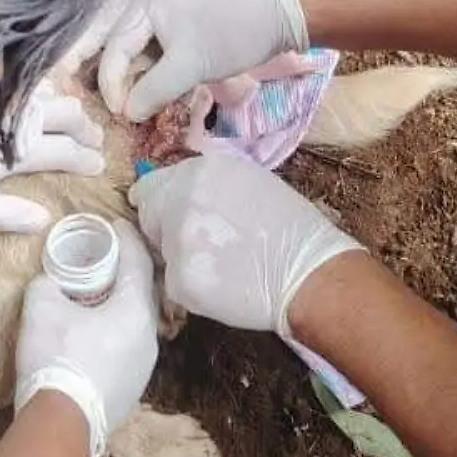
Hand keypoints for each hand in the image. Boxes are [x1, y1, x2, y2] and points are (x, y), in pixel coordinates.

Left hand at [0, 80, 104, 232]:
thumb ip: (8, 214)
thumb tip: (43, 220)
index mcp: (17, 149)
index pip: (63, 152)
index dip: (83, 159)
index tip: (99, 164)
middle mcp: (18, 116)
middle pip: (66, 116)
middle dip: (85, 128)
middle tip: (96, 138)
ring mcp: (3, 94)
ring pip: (49, 92)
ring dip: (66, 105)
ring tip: (73, 114)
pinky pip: (24, 76)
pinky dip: (40, 85)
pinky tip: (39, 90)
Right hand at [14, 220, 159, 456]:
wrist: (60, 421)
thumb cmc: (56, 356)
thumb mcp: (41, 305)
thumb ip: (48, 283)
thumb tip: (52, 282)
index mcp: (135, 310)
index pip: (138, 262)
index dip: (127, 238)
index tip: (117, 223)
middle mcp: (149, 337)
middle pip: (143, 292)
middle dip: (127, 271)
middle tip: (108, 257)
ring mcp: (145, 366)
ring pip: (137, 323)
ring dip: (121, 306)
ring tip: (100, 295)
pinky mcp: (133, 389)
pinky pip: (128, 348)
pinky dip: (116, 332)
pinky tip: (97, 334)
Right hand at [99, 0, 308, 120]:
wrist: (276, 21)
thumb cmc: (230, 38)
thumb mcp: (189, 68)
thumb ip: (153, 91)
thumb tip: (128, 113)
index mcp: (145, 4)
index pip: (115, 48)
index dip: (113, 84)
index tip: (120, 114)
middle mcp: (148, 3)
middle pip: (121, 49)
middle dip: (123, 82)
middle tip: (127, 112)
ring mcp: (163, 13)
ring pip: (138, 53)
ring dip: (140, 80)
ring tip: (144, 105)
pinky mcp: (178, 25)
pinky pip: (155, 53)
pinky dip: (156, 74)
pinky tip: (162, 92)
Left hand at [129, 154, 366, 406]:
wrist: (308, 272)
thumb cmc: (290, 227)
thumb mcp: (247, 182)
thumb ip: (206, 184)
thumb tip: (176, 192)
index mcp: (200, 171)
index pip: (151, 185)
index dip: (160, 203)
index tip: (167, 216)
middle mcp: (182, 199)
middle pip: (148, 217)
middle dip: (164, 230)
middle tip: (199, 245)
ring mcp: (177, 240)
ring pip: (160, 251)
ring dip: (178, 258)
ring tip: (219, 265)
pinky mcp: (180, 278)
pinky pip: (171, 282)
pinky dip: (189, 286)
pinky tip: (219, 285)